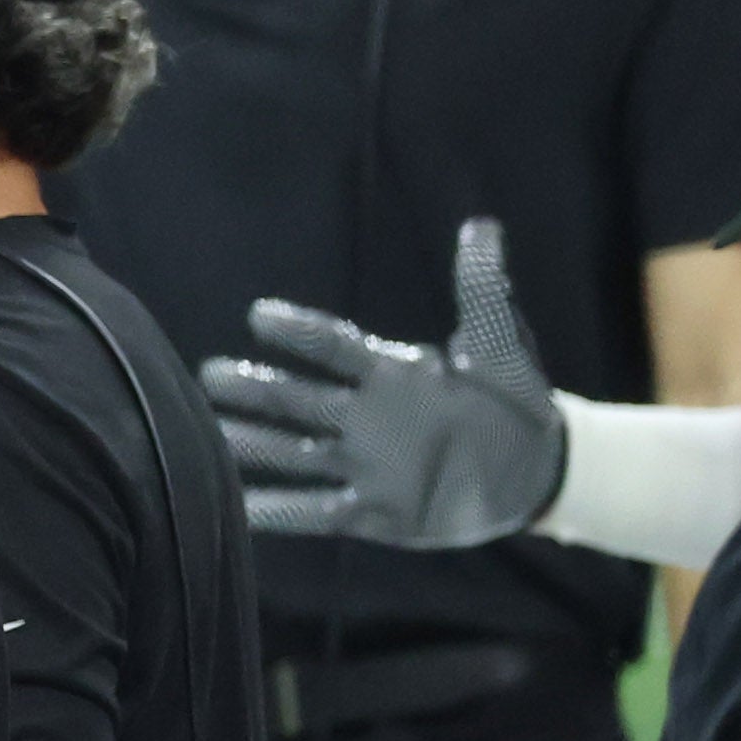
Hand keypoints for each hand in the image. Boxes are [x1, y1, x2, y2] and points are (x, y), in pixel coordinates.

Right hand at [198, 216, 565, 551]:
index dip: (301, 332)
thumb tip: (483, 228)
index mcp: (389, 374)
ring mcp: (362, 466)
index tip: (259, 314)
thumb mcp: (499, 347)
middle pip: (298, 400)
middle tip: (207, 376)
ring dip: (252, 444)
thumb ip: (482, 294)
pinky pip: (314, 512)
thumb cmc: (512, 401)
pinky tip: (237, 509)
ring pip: (294, 453)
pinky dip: (276, 512)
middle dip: (255, 388)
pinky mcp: (370, 512)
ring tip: (206, 434)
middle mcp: (363, 417)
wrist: (533, 470)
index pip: (336, 348)